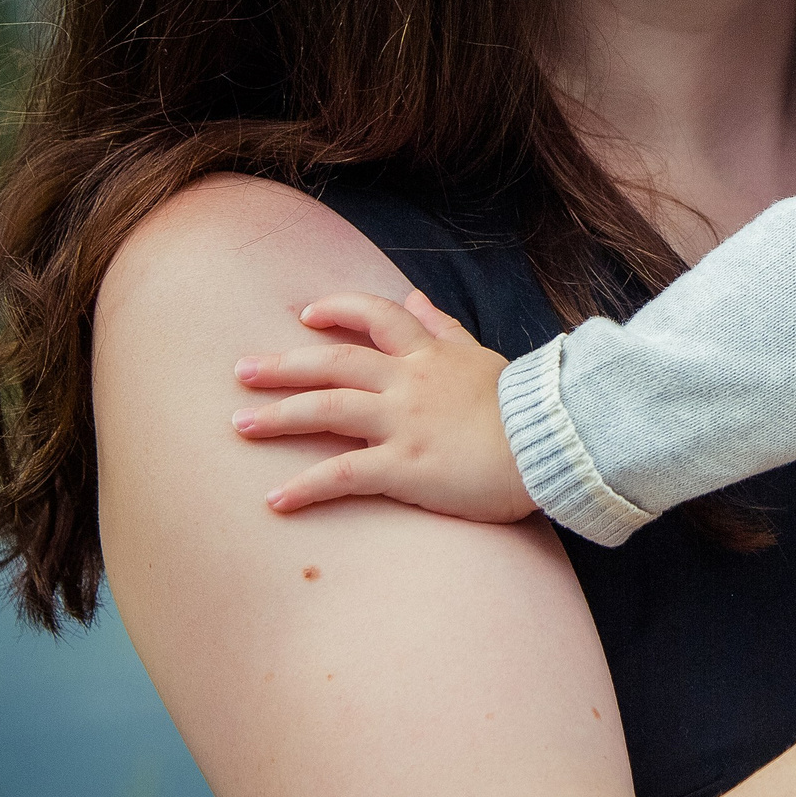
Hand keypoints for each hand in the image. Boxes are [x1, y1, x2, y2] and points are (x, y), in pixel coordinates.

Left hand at [231, 289, 533, 523]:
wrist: (555, 446)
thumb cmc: (524, 409)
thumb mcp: (482, 357)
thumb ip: (444, 328)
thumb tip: (416, 297)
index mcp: (431, 355)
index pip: (377, 317)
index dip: (338, 311)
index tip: (305, 315)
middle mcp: (410, 382)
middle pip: (334, 362)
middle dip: (284, 365)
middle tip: (241, 372)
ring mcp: (405, 422)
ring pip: (328, 409)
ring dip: (279, 416)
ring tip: (240, 426)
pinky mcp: (406, 466)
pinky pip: (343, 474)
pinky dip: (306, 486)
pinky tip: (275, 499)